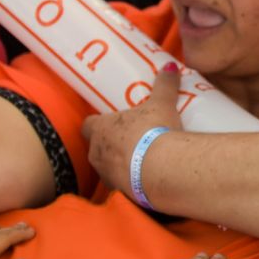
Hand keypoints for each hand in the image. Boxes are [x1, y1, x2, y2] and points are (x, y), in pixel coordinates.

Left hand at [85, 65, 187, 200]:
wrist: (161, 170)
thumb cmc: (154, 132)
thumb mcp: (162, 104)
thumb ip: (164, 85)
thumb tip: (171, 66)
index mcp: (100, 129)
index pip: (88, 125)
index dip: (97, 123)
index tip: (110, 121)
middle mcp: (97, 153)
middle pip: (96, 147)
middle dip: (109, 144)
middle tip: (130, 139)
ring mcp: (106, 175)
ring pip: (107, 168)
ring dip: (119, 165)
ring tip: (141, 160)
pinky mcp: (119, 192)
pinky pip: (121, 186)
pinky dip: (130, 182)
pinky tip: (147, 179)